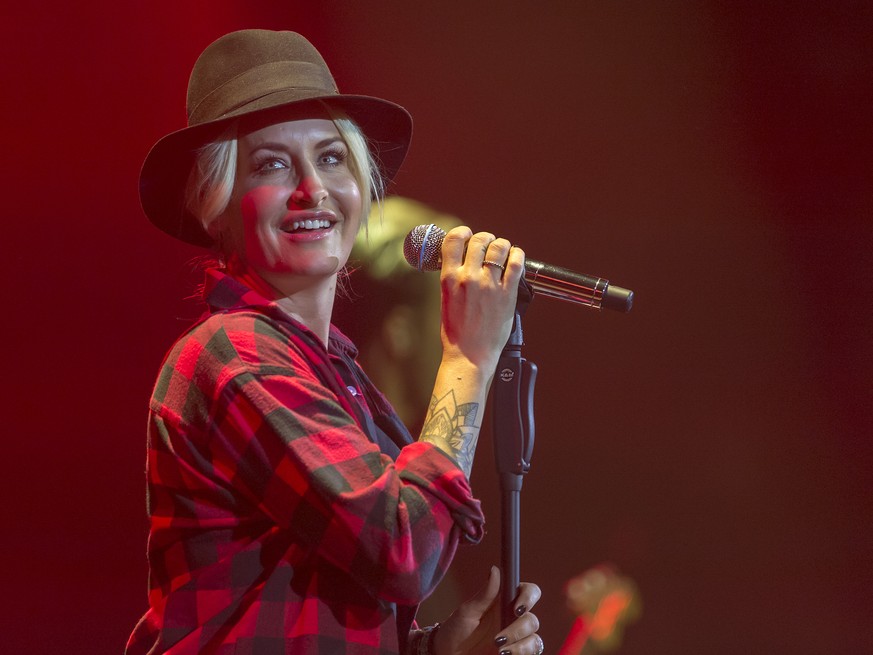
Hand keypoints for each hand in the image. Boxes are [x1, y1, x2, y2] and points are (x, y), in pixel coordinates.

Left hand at [434, 566, 542, 654]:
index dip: (529, 597)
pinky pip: (532, 652)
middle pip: (531, 619)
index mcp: (503, 603)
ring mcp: (516, 638)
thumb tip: (495, 569)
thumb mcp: (467, 612)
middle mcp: (513, 619)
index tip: (517, 608)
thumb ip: (485, 594)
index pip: (527, 592)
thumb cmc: (455, 630)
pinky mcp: (516, 653)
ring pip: (533, 638)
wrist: (448, 654)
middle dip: (518, 629)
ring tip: (500, 651)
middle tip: (498, 639)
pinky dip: (521, 653)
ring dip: (520, 645)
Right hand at [439, 227, 524, 371]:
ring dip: (502, 245)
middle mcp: (468, 278)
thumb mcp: (446, 300)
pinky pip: (516, 264)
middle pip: (480, 240)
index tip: (467, 235)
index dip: (463, 232)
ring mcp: (489, 285)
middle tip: (488, 244)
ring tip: (503, 251)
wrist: (469, 355)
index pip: (454, 240)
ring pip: (500, 247)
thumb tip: (464, 262)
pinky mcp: (507, 294)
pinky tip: (515, 257)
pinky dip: (517, 255)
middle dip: (485, 238)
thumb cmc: (456, 333)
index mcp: (449, 278)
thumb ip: (454, 278)